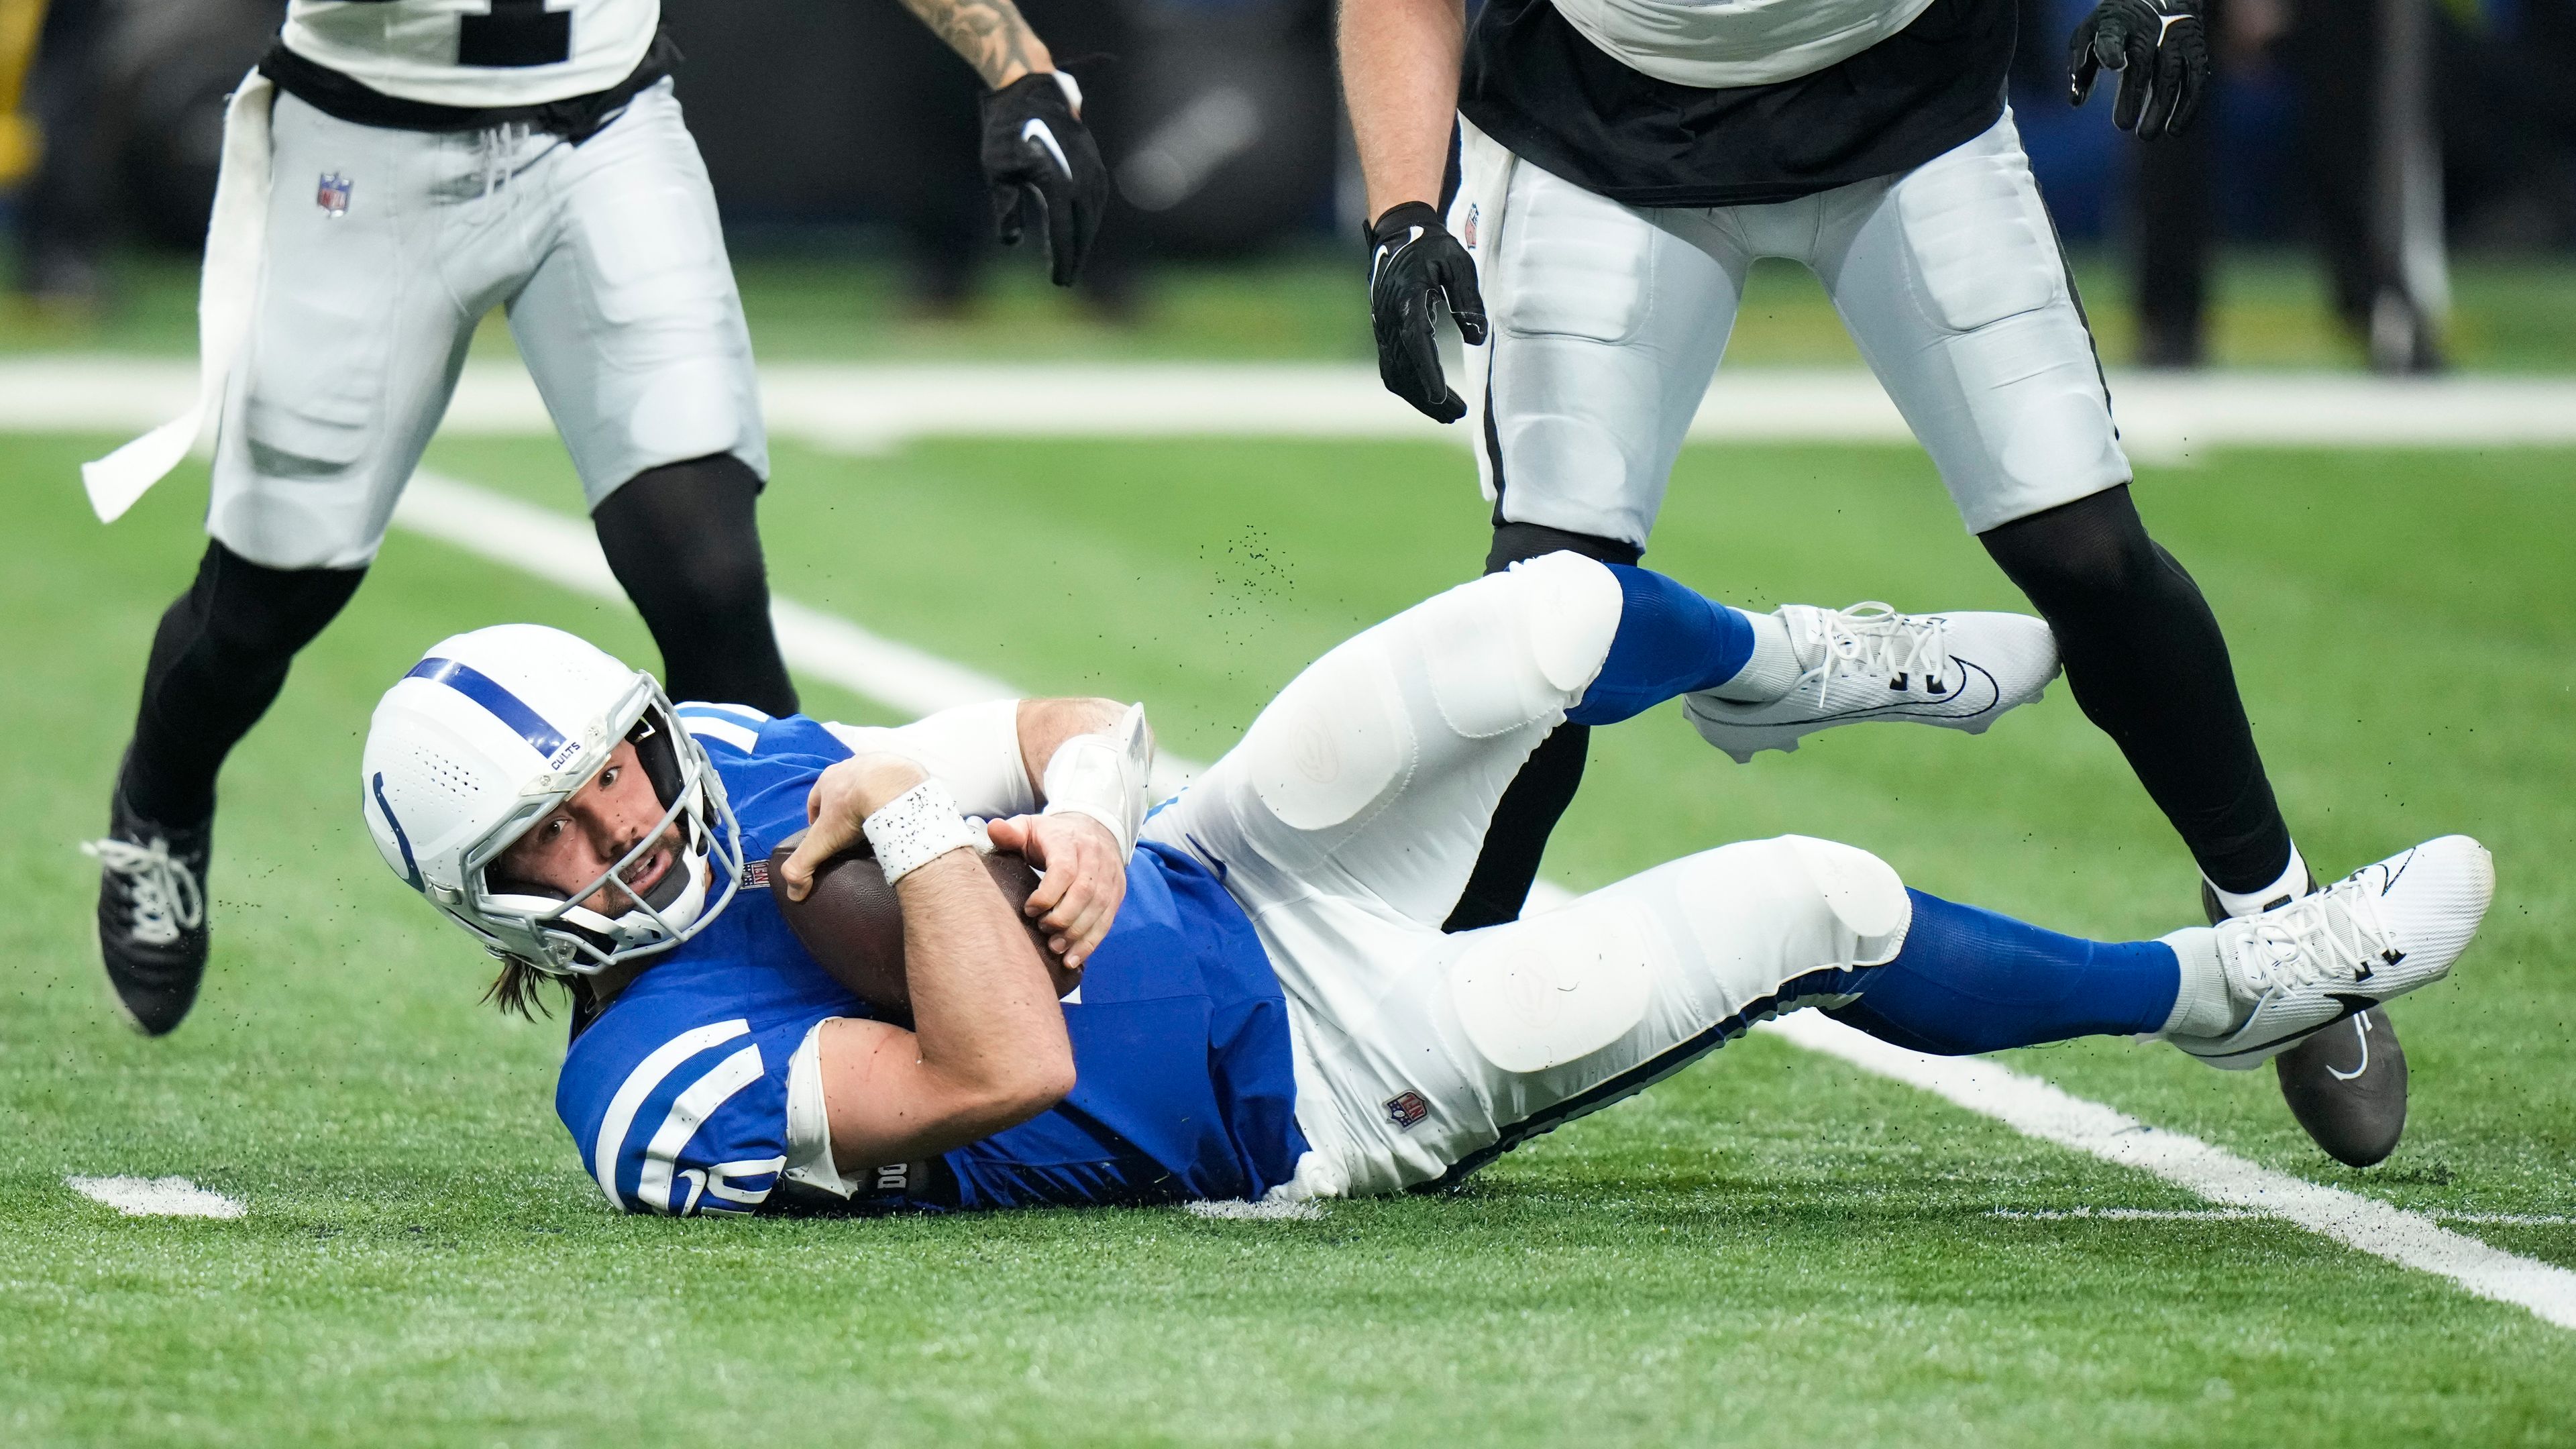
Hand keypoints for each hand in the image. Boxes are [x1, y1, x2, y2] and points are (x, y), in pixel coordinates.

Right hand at [779, 753, 929, 901]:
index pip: (816, 799)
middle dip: (845, 806)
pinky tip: (898, 812)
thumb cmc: (853, 811)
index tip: (824, 834)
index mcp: (829, 779)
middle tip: (853, 829)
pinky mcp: (904, 768)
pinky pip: (897, 785)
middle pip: (844, 789)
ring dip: (871, 798)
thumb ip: (802, 866)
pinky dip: (895, 797)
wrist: (893, 789)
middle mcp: (852, 767)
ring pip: (871, 783)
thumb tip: (794, 894)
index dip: (817, 817)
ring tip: (878, 821)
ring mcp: (879, 764)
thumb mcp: (822, 841)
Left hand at [979, 71, 1107, 286]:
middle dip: (1075, 255)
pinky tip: (1080, 228)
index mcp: (1057, 185)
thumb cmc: (1006, 133)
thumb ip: (1006, 209)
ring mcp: (1091, 169)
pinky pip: (1096, 199)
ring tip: (1072, 256)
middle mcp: (1080, 179)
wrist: (1029, 91)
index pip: (1064, 234)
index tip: (1058, 282)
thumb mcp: (997, 172)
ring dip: (1084, 238)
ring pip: (1093, 215)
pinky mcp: (1094, 163)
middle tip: (1066, 278)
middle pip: (1083, 229)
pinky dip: (1089, 218)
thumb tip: (1012, 242)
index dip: (1062, 261)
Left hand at [985, 813, 1125, 968]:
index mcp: (1069, 842)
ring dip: (1076, 934)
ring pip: (1099, 909)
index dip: (1047, 894)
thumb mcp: (1029, 827)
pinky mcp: (1116, 894)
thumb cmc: (1053, 835)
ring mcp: (1109, 877)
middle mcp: (1094, 858)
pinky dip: (1090, 943)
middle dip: (1062, 918)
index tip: (1030, 910)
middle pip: (1084, 893)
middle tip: (1043, 931)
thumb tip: (993, 829)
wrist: (1094, 828)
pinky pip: (1107, 922)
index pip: (1065, 870)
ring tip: (1055, 948)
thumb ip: (1010, 832)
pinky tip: (1073, 958)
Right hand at [1367, 201, 1487, 422]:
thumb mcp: (1458, 263)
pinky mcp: (1385, 333)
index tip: (1441, 397)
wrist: (1399, 233)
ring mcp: (1384, 327)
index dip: (1428, 371)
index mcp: (1408, 299)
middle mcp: (1390, 318)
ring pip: (1395, 374)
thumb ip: (1468, 300)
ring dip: (1419, 398)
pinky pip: (1392, 367)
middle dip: (1428, 397)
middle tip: (1458, 415)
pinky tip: (1429, 398)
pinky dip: (1409, 388)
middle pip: (1404, 368)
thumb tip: (1478, 338)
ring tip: (1449, 415)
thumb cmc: (1432, 246)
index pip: (1416, 342)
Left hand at [2069, 0, 2207, 138]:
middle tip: (2122, 125)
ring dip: (2160, 107)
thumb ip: (2080, 63)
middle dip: (2133, 94)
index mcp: (2118, 21)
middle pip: (2142, 61)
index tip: (2112, 66)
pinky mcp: (2196, 49)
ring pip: (2170, 74)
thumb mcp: (2091, 32)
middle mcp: (2150, 27)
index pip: (2113, 34)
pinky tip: (2174, 130)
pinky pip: (2196, 79)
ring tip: (2145, 135)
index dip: (2111, 48)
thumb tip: (2076, 101)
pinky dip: (2188, 106)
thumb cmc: (2117, 24)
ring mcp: (2175, 38)